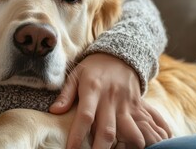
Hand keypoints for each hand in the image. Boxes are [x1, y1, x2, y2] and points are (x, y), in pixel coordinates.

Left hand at [49, 53, 170, 148]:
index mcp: (92, 89)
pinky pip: (141, 127)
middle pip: (107, 130)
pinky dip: (137, 140)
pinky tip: (128, 148)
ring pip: (129, 132)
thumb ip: (65, 94)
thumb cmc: (93, 67)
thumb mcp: (75, 74)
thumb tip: (54, 111)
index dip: (78, 135)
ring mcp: (126, 104)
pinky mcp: (137, 107)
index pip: (85, 116)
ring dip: (121, 147)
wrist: (121, 56)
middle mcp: (110, 98)